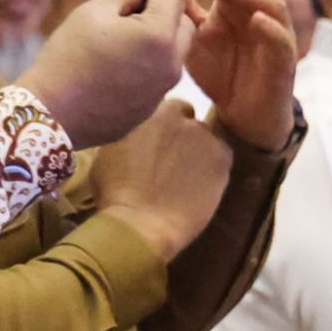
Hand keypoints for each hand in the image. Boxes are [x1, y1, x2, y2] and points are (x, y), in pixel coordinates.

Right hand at [20, 0, 193, 148]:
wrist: (51, 114)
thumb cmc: (68, 56)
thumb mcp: (92, 12)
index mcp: (159, 36)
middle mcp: (171, 65)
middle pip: (183, 24)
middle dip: (165, 8)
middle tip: (135, 3)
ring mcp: (163, 91)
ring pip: (174, 52)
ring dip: (159, 36)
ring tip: (125, 31)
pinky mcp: (151, 108)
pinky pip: (159, 76)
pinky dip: (148, 62)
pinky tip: (119, 60)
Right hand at [91, 101, 233, 261]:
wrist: (139, 223)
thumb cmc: (114, 192)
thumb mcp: (109, 150)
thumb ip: (128, 132)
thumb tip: (135, 131)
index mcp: (152, 110)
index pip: (168, 107)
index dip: (165, 126)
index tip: (159, 141)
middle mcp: (181, 117)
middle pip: (189, 120)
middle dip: (182, 135)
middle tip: (173, 159)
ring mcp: (205, 137)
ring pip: (207, 138)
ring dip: (199, 150)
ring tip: (189, 176)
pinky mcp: (222, 160)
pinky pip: (221, 157)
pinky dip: (214, 167)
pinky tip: (203, 186)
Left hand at [179, 0, 298, 149]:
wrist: (241, 116)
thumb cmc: (220, 71)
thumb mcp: (194, 36)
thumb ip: (180, 4)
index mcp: (236, 6)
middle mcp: (258, 14)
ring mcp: (274, 36)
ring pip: (272, 5)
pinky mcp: (284, 62)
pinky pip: (282, 40)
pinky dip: (271, 28)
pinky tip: (257, 20)